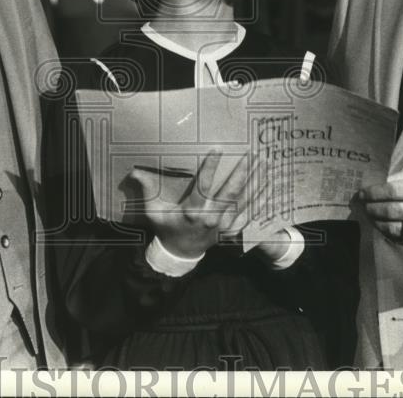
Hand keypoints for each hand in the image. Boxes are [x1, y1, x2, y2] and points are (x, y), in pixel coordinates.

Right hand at [127, 150, 254, 258]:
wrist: (180, 253)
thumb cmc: (167, 228)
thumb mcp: (154, 211)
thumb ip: (147, 191)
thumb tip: (134, 172)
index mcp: (193, 211)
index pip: (204, 186)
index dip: (210, 167)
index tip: (217, 149)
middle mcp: (211, 217)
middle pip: (230, 193)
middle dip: (241, 173)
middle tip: (250, 155)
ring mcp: (224, 224)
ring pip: (244, 201)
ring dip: (255, 182)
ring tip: (263, 164)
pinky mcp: (232, 228)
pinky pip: (250, 213)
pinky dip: (260, 199)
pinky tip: (268, 185)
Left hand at [359, 169, 402, 250]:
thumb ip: (402, 178)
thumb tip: (377, 184)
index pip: (393, 191)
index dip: (374, 193)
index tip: (362, 193)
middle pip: (391, 211)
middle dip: (372, 208)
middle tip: (363, 205)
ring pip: (394, 228)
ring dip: (377, 222)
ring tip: (370, 216)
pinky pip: (402, 240)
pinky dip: (388, 233)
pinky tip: (383, 226)